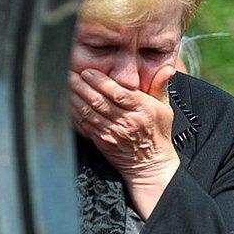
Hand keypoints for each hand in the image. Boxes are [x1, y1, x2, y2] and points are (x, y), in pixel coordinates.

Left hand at [69, 65, 178, 218]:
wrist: (150, 164)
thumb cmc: (157, 133)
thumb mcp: (165, 109)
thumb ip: (160, 87)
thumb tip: (167, 68)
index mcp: (143, 109)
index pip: (119, 93)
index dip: (101, 82)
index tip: (88, 72)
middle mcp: (128, 121)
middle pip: (100, 101)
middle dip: (82, 86)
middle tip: (70, 73)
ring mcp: (114, 133)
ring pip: (90, 112)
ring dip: (75, 97)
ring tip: (66, 84)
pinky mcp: (103, 141)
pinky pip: (85, 125)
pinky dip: (75, 113)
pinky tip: (68, 102)